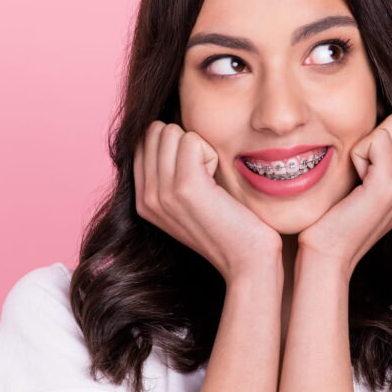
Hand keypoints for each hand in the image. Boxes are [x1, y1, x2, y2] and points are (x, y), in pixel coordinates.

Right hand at [133, 121, 281, 284]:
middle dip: (186, 144)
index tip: (197, 175)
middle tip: (207, 177)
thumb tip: (168, 131)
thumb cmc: (230, 225)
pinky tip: (218, 182)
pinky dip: (211, 153)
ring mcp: (162, 193)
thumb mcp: (189, 200)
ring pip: (172, 132)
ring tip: (212, 182)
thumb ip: (171, 172)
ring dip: (200, 149)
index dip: (176, 145)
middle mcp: (146, 197)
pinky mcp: (184, 187)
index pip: (144, 141)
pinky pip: (192, 140)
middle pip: (156, 132)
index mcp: (143, 200)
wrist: (247, 260)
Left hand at [297, 113, 391, 278]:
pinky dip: (357, 156)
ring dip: (363, 148)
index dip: (378, 138)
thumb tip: (384, 104)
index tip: (369, 174)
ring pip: (389, 126)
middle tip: (361, 178)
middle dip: (372, 140)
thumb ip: (389, 146)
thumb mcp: (373, 174)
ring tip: (359, 182)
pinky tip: (356, 184)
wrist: (328, 251)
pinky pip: (376, 140)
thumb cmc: (342, 212)